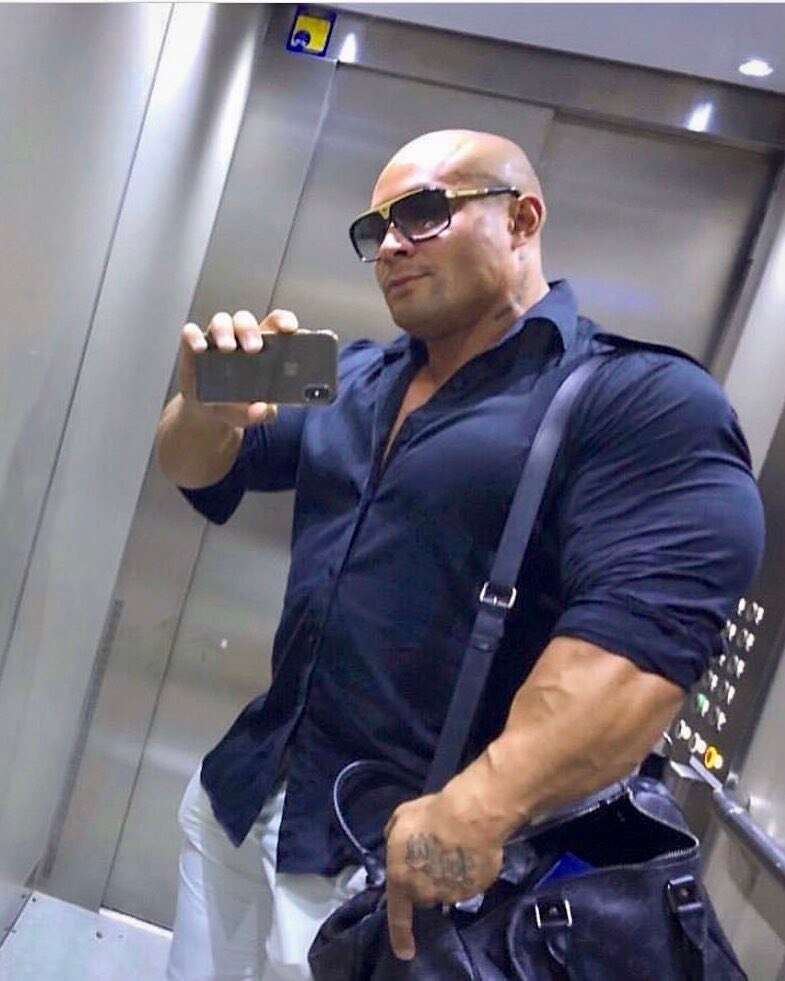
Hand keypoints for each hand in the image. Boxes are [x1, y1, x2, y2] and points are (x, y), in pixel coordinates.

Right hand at [178, 308, 298, 428]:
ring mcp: (215, 339)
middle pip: (245, 321)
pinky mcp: (193, 346)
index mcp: (263, 346)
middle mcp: (239, 338)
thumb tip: (261, 409)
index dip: (284, 320)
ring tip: (227, 348)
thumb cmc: (239, 404)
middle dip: (250, 330)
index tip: (289, 329)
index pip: (275, 323)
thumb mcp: (253, 413)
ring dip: (225, 331)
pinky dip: (194, 337)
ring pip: (221, 321)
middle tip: (254, 348)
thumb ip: (262, 413)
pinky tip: (200, 348)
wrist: (210, 414)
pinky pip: (191, 333)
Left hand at [383, 790, 503, 960]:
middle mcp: (425, 892)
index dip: (400, 935)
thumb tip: (394, 841)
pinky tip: (472, 851)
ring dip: (449, 875)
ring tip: (457, 847)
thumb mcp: (402, 817)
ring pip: (448, 889)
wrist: (470, 817)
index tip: (405, 952)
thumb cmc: (432, 815)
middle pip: (425, 894)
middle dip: (427, 880)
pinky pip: (470, 883)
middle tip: (435, 853)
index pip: (398, 915)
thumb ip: (394, 834)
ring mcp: (452, 893)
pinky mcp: (476, 889)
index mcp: (401, 878)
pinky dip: (470, 872)